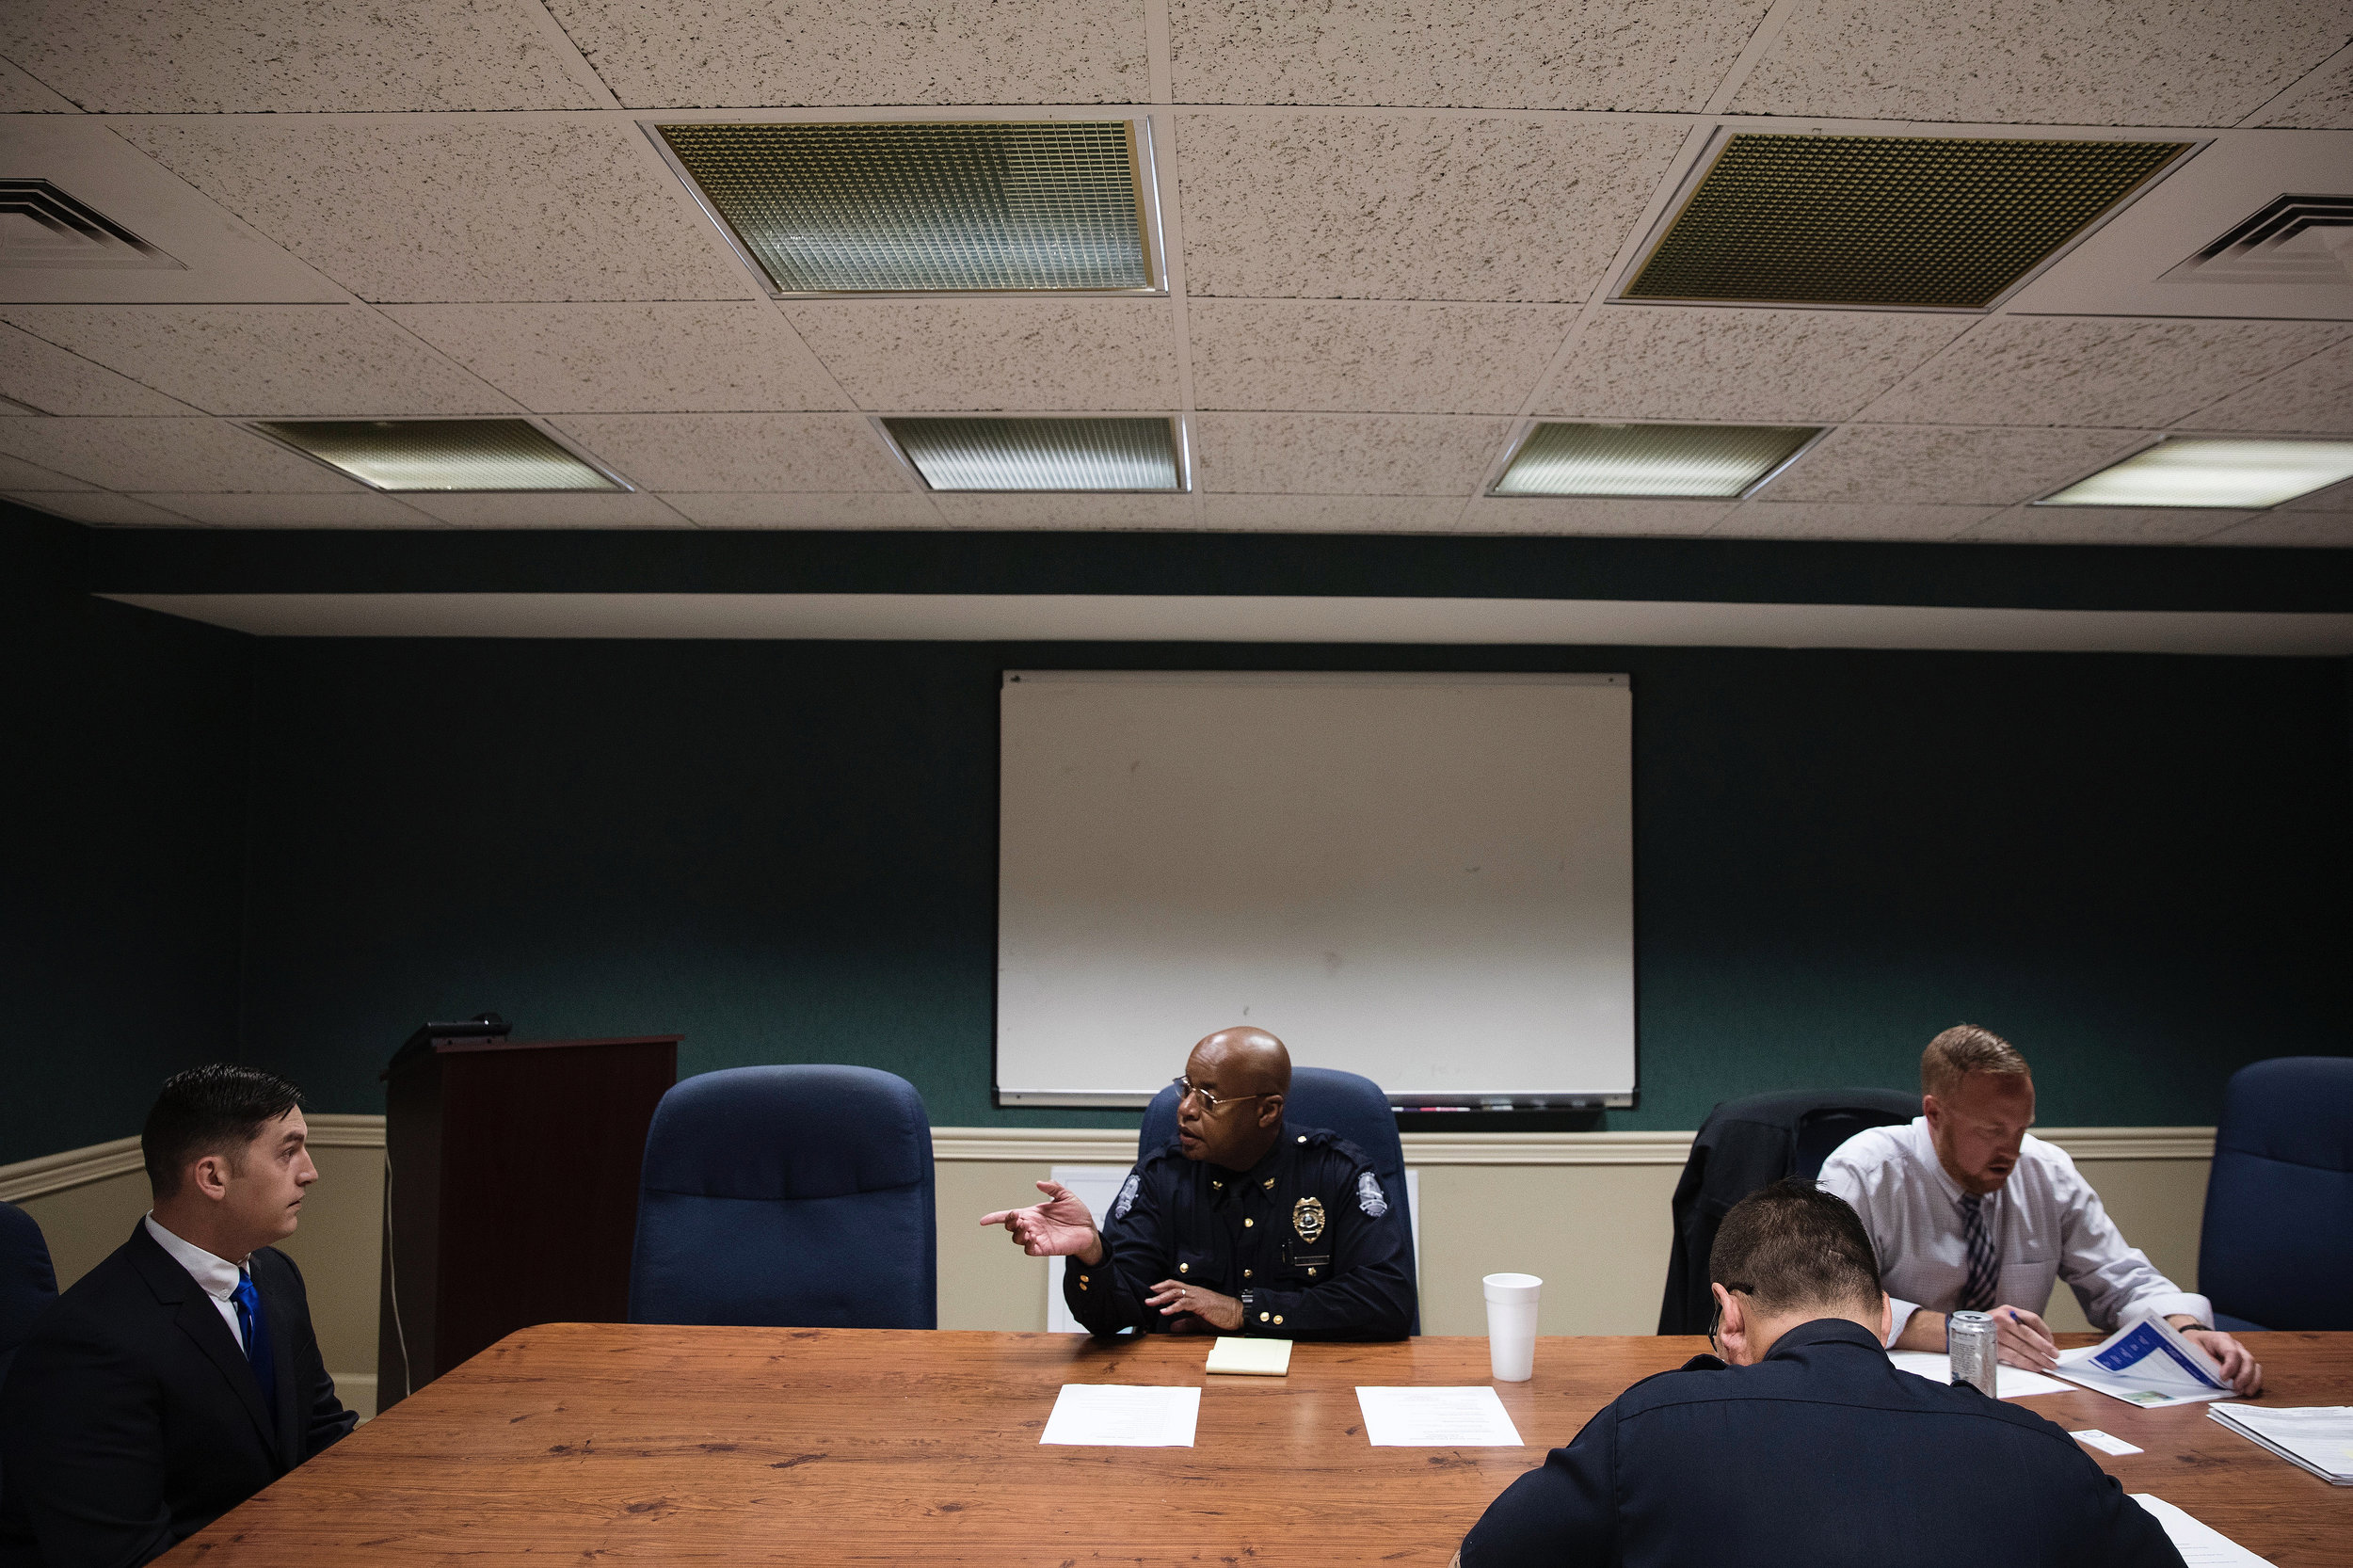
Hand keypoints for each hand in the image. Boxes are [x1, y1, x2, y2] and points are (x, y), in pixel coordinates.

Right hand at [979, 1181, 1102, 1263]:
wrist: (1089, 1230)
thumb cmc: (1077, 1214)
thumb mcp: (1065, 1196)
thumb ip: (1053, 1188)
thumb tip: (1039, 1183)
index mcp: (1033, 1214)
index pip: (1009, 1216)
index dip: (995, 1218)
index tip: (983, 1221)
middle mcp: (1032, 1226)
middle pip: (1011, 1227)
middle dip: (1010, 1222)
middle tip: (1019, 1217)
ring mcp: (1037, 1238)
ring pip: (1017, 1239)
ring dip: (1018, 1233)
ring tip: (1027, 1226)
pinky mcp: (1045, 1248)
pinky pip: (1030, 1250)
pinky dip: (1027, 1245)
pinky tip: (1032, 1237)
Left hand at [1145, 1278, 1242, 1332]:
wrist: (1237, 1313)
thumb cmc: (1222, 1315)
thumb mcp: (1200, 1321)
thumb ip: (1186, 1323)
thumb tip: (1172, 1326)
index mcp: (1195, 1293)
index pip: (1176, 1286)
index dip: (1164, 1287)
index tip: (1153, 1291)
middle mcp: (1195, 1292)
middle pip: (1173, 1286)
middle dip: (1158, 1290)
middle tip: (1147, 1296)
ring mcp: (1198, 1297)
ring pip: (1175, 1293)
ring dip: (1161, 1298)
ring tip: (1151, 1303)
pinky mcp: (1201, 1304)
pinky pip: (1184, 1304)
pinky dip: (1172, 1307)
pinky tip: (1164, 1311)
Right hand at [1988, 1304, 2058, 1371]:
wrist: (1964, 1331)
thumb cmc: (1989, 1326)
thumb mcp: (2004, 1318)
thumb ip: (2022, 1325)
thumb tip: (2046, 1342)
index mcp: (2008, 1310)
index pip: (2032, 1319)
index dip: (2045, 1331)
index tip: (2052, 1343)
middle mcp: (2002, 1319)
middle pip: (2029, 1334)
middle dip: (2045, 1347)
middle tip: (2055, 1355)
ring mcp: (1996, 1333)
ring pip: (2023, 1347)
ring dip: (2039, 1358)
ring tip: (2048, 1364)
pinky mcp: (1992, 1347)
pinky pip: (2014, 1356)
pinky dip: (2027, 1363)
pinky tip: (2035, 1367)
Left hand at [2179, 1325, 2262, 1395]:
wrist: (2198, 1339)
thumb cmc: (2196, 1343)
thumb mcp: (2193, 1348)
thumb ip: (2205, 1360)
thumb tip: (2216, 1374)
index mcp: (2221, 1339)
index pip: (2232, 1352)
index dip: (2230, 1366)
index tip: (2223, 1377)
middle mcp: (2236, 1346)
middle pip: (2247, 1359)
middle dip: (2244, 1376)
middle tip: (2236, 1387)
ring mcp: (2242, 1354)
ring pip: (2255, 1366)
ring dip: (2252, 1381)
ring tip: (2245, 1392)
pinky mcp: (2244, 1364)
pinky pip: (2255, 1372)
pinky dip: (2254, 1382)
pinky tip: (2248, 1391)